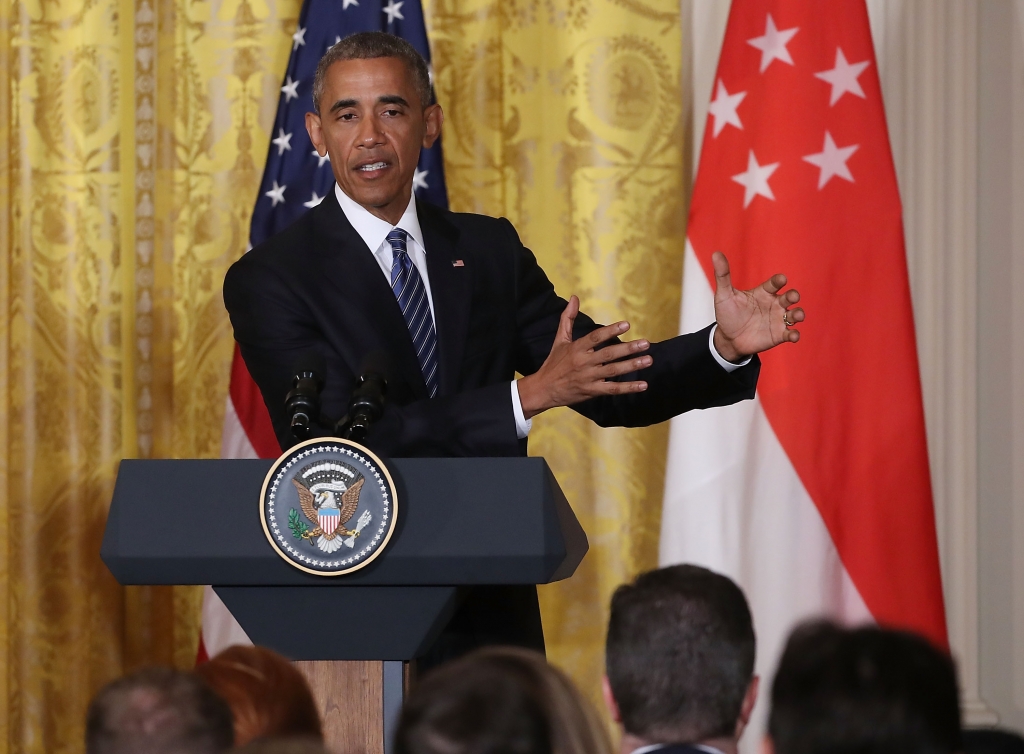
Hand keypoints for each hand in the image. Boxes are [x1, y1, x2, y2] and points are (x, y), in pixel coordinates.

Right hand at [517, 296, 652, 418]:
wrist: (544, 389)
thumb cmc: (554, 363)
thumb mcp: (559, 339)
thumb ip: (568, 318)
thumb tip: (574, 297)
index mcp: (576, 348)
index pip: (596, 337)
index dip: (611, 330)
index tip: (627, 324)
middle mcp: (583, 362)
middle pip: (609, 354)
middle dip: (628, 349)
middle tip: (646, 343)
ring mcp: (588, 378)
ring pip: (613, 371)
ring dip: (632, 365)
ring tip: (648, 360)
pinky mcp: (592, 391)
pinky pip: (612, 389)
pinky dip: (628, 388)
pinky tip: (643, 385)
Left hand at [711, 251, 803, 361]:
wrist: (727, 339)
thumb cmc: (727, 314)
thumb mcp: (724, 295)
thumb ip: (723, 275)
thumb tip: (716, 254)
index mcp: (763, 292)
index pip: (774, 283)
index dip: (779, 280)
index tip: (781, 279)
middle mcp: (774, 304)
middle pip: (789, 297)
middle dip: (793, 295)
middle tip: (792, 297)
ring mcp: (778, 319)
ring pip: (794, 314)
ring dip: (799, 314)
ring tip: (797, 315)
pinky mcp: (779, 334)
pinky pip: (791, 333)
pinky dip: (795, 334)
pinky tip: (794, 336)